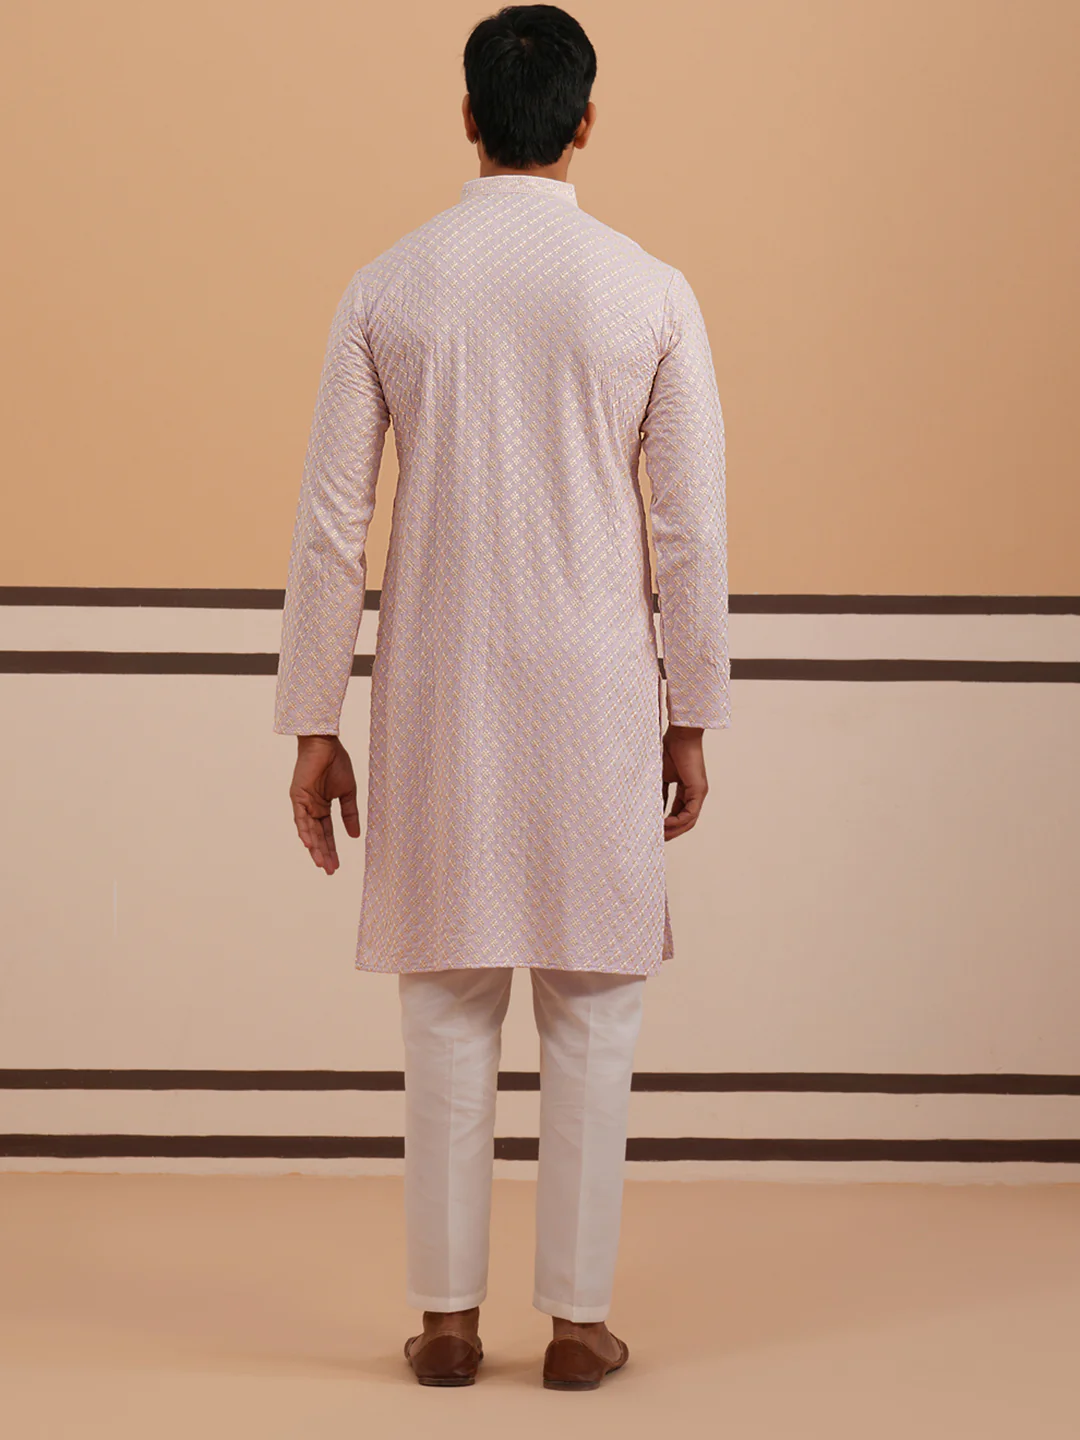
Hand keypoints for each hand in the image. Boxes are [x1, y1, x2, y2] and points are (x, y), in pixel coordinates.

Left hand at [288, 736, 360, 873]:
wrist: (326, 744)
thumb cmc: (337, 763)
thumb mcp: (347, 793)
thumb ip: (349, 814)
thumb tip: (355, 836)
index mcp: (323, 807)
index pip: (328, 833)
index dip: (332, 849)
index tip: (337, 866)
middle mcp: (311, 808)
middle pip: (318, 836)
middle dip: (324, 854)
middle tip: (330, 871)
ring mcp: (303, 803)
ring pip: (308, 831)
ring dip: (314, 847)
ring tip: (320, 863)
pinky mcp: (297, 797)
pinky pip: (300, 818)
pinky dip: (304, 831)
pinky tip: (309, 845)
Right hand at [662, 724, 707, 839]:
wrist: (680, 735)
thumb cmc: (669, 749)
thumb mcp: (660, 776)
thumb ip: (659, 792)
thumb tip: (651, 808)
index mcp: (687, 789)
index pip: (678, 812)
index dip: (667, 823)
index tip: (654, 830)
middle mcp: (695, 793)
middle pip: (686, 821)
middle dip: (671, 832)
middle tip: (657, 840)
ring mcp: (699, 793)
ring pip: (689, 820)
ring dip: (674, 830)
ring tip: (660, 836)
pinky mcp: (699, 791)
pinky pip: (690, 814)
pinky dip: (677, 821)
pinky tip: (664, 824)